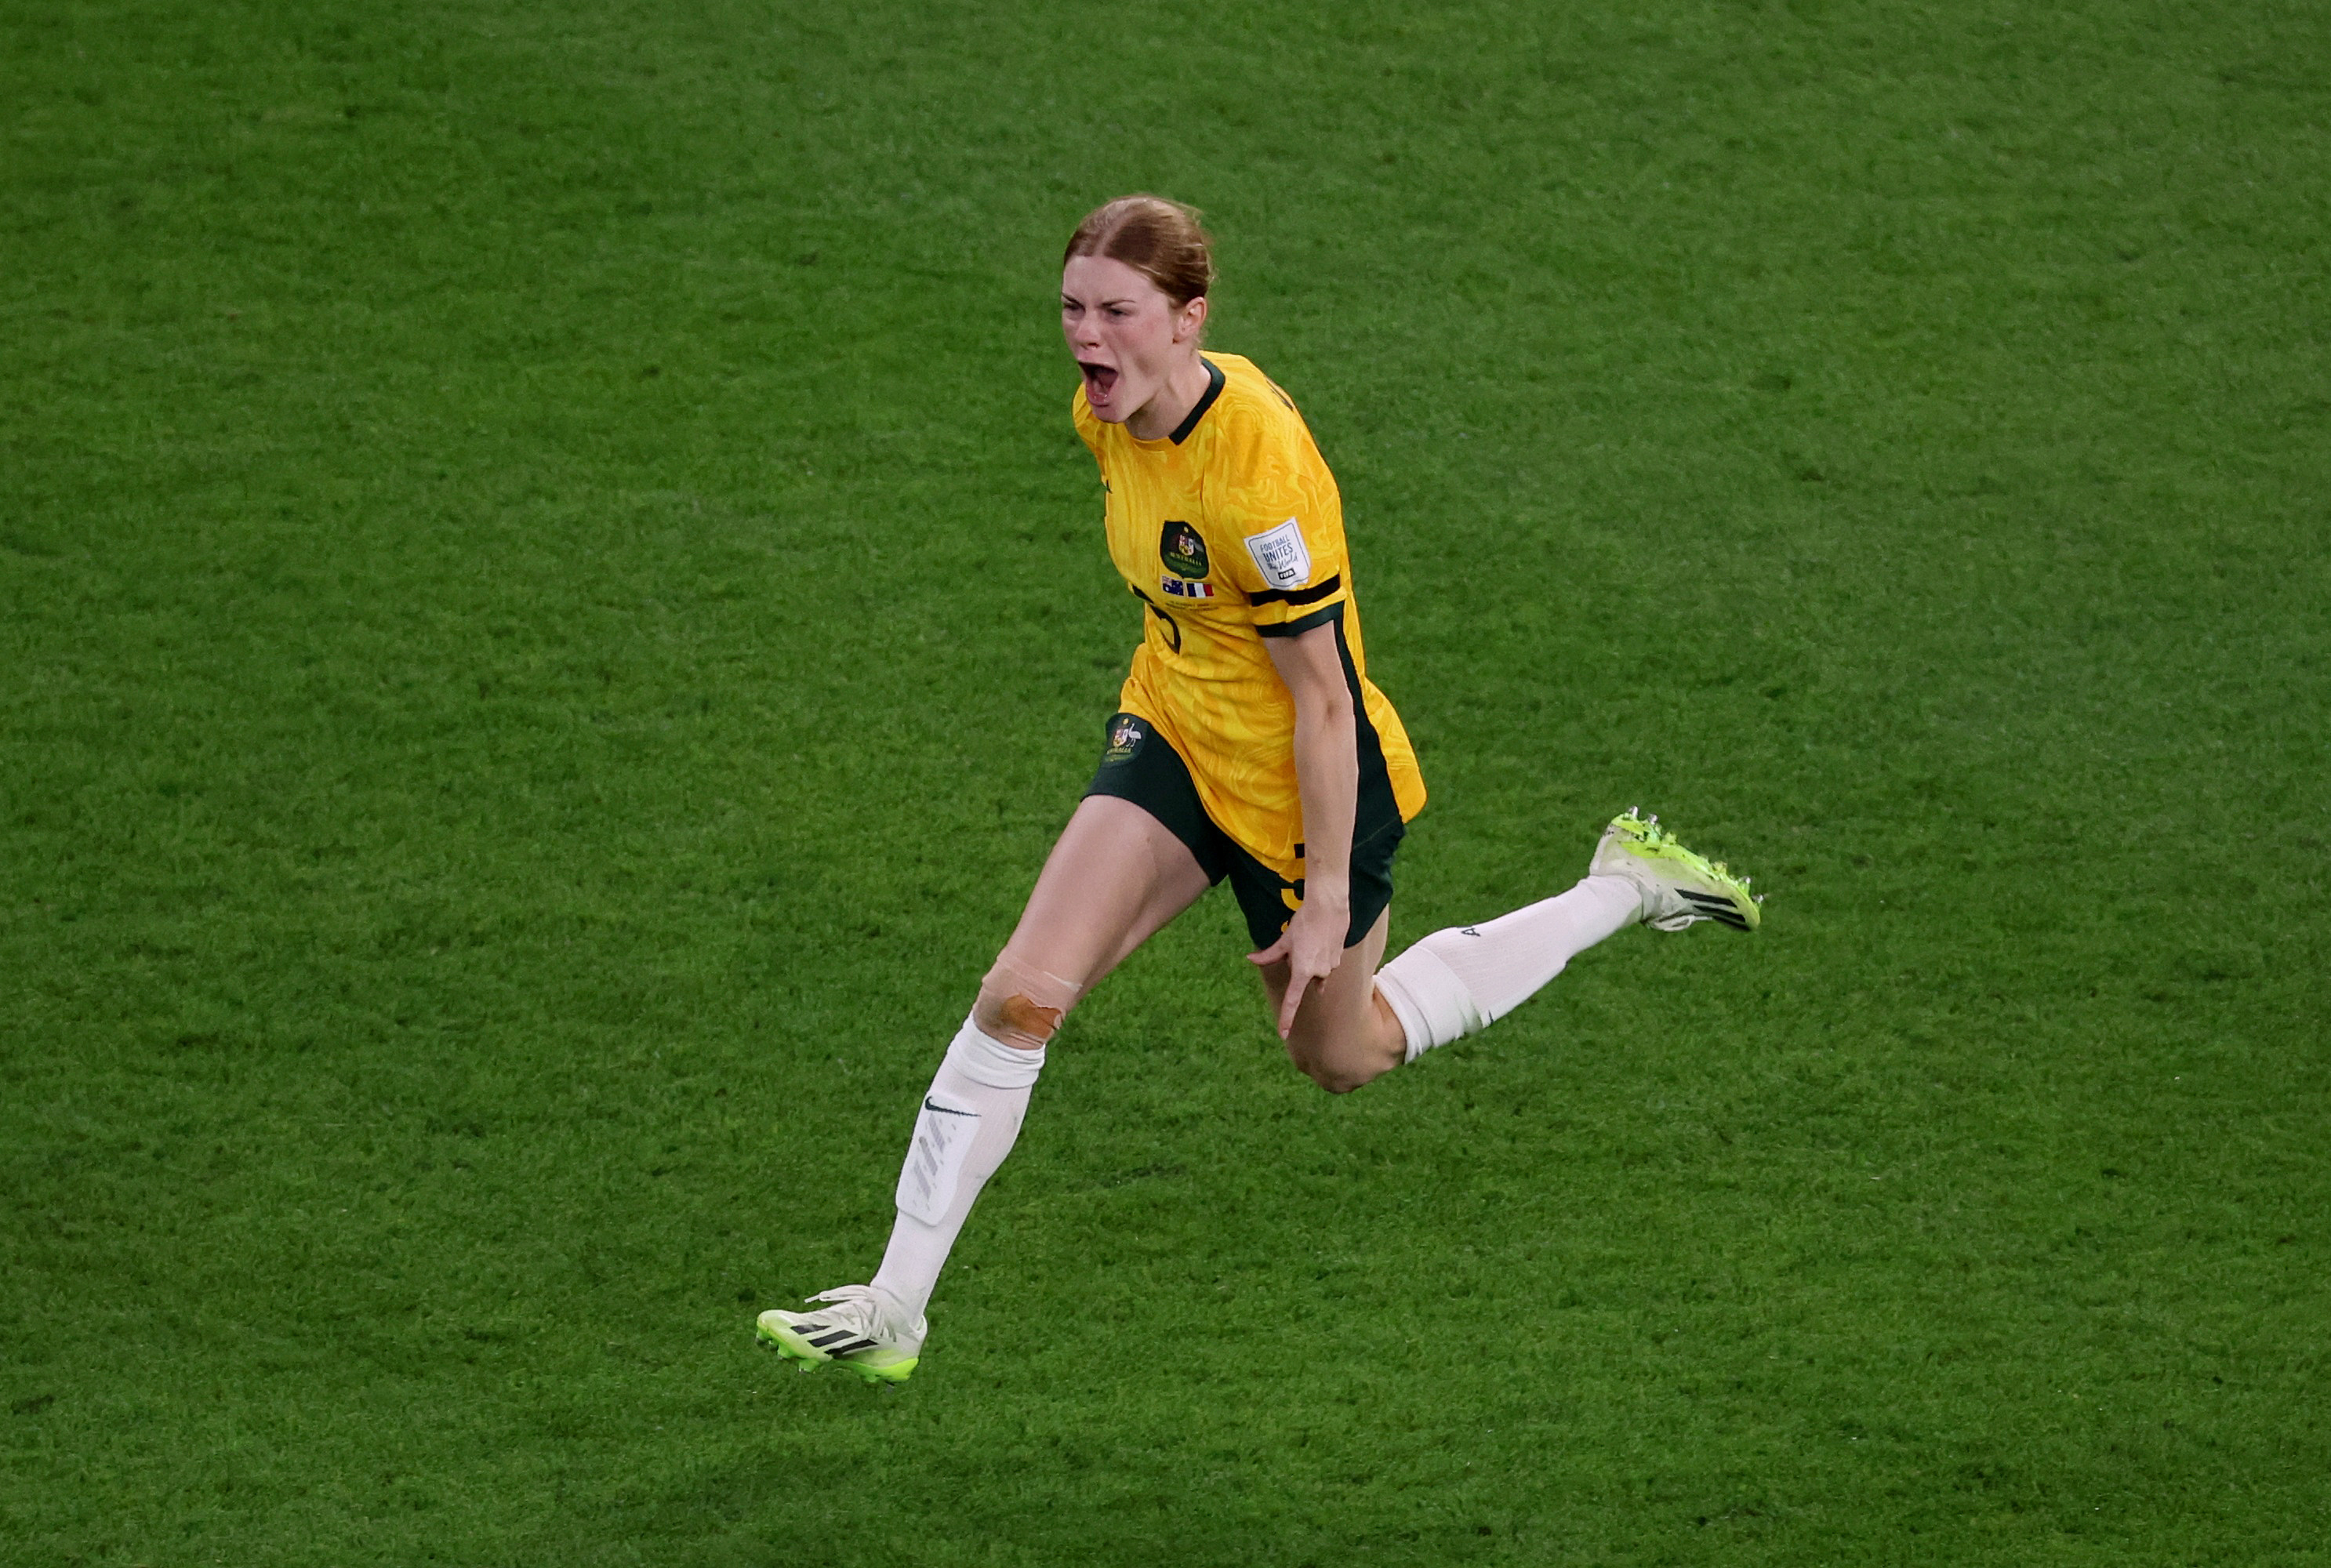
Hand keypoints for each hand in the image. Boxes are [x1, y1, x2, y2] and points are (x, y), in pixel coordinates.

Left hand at [1248, 888, 1349, 1039]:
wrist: (1329, 906)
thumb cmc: (1304, 922)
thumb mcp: (1283, 940)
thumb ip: (1268, 955)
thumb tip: (1250, 959)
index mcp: (1302, 971)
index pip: (1292, 1001)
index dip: (1287, 1018)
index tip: (1283, 1034)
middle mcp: (1319, 973)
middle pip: (1303, 978)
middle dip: (1299, 966)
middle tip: (1299, 943)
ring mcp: (1331, 967)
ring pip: (1316, 971)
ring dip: (1310, 960)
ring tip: (1310, 938)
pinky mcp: (1339, 959)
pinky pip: (1326, 963)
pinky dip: (1321, 955)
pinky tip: (1321, 938)